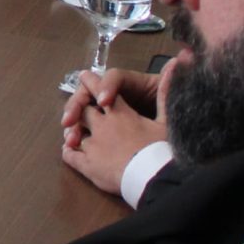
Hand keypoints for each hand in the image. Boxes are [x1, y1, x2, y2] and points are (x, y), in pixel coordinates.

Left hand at [61, 70, 168, 200]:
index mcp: (120, 113)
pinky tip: (69, 151)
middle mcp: (102, 125)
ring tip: (72, 134)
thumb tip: (175, 65)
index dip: (93, 82)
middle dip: (80, 109)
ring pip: (76, 132)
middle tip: (76, 111)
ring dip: (74, 132)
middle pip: (84, 111)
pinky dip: (69, 152)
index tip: (84, 75)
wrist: (152, 178)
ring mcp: (92, 144)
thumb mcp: (167, 121)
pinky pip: (70, 155)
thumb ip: (166, 95)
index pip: (102, 91)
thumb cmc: (161, 150)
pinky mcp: (87, 164)